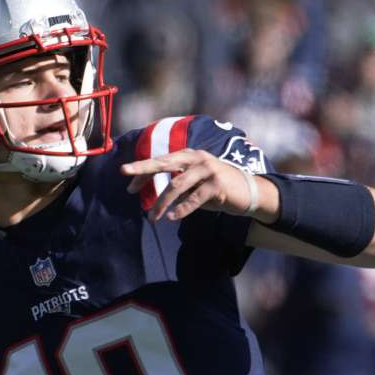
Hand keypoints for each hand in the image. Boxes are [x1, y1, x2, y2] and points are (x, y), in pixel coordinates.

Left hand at [121, 149, 258, 220]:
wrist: (250, 193)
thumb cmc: (218, 189)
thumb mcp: (196, 185)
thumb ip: (179, 186)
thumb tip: (155, 197)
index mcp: (189, 156)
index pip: (161, 161)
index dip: (143, 171)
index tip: (129, 186)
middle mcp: (197, 158)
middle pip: (165, 162)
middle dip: (143, 168)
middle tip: (124, 172)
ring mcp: (208, 169)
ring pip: (177, 185)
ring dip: (161, 202)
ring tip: (152, 218)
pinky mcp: (217, 184)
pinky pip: (195, 198)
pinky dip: (182, 209)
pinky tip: (172, 217)